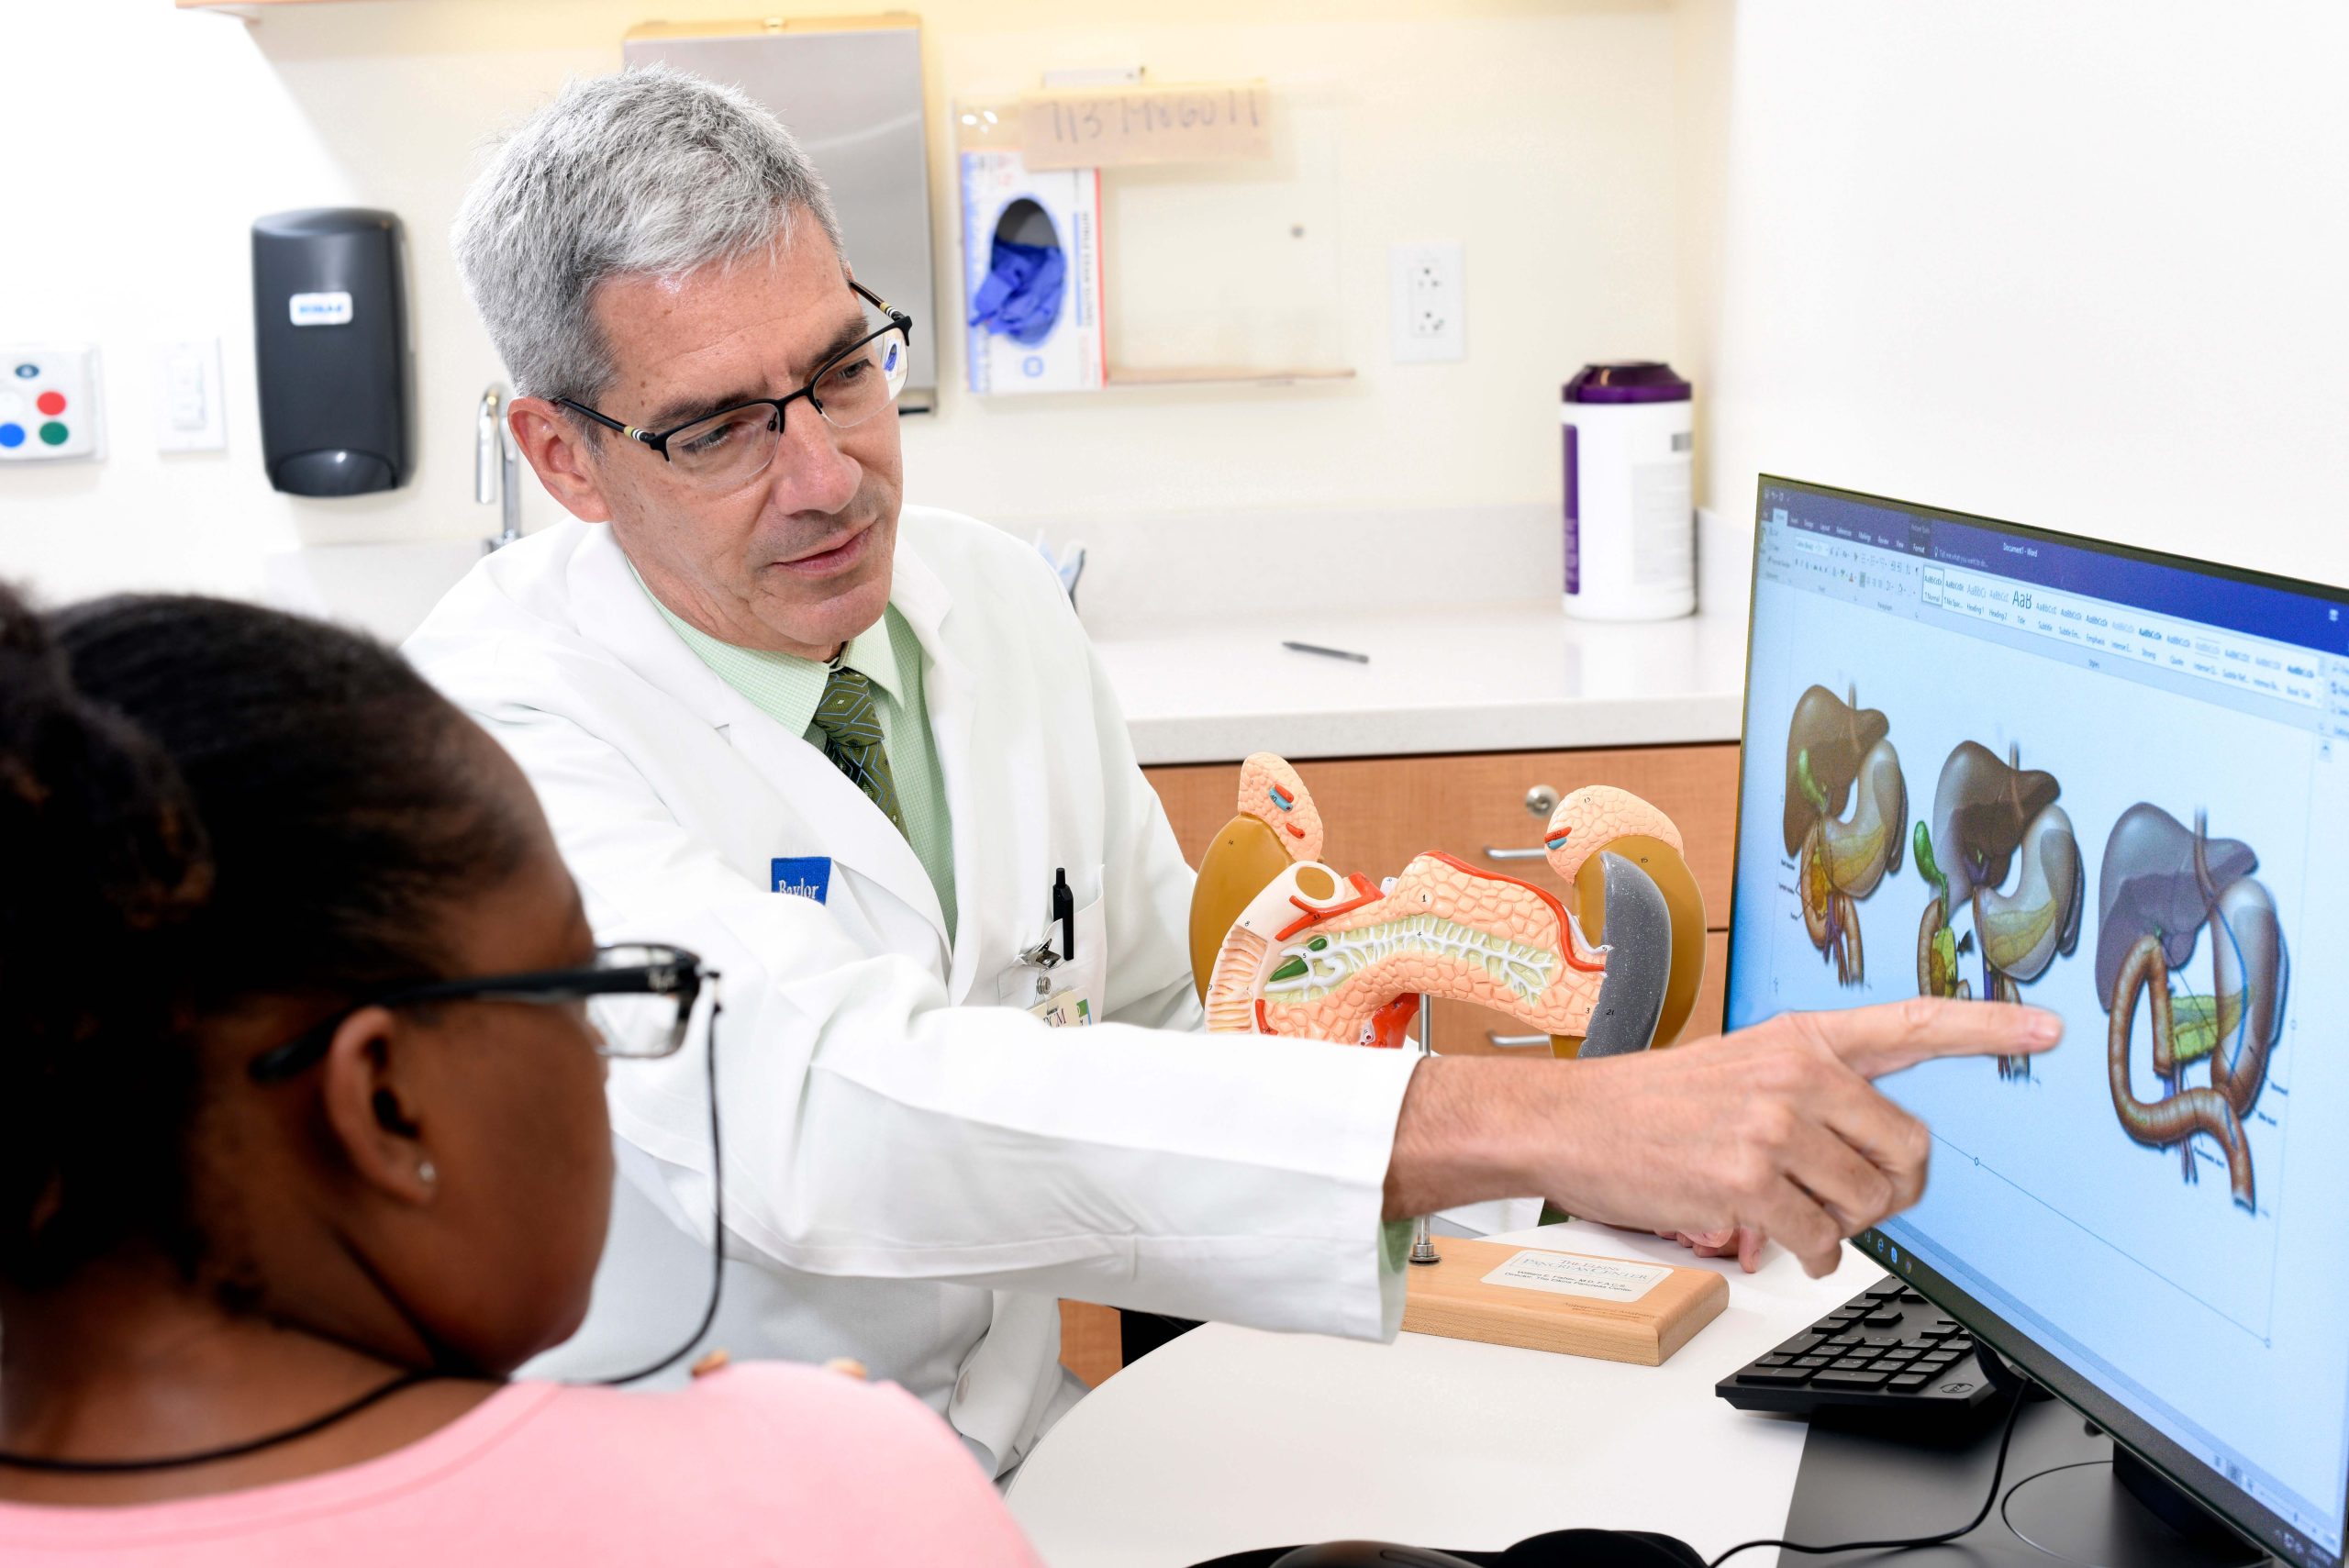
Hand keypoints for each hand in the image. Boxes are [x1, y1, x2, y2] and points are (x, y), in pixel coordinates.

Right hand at [1540, 999, 2059, 1275]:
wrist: (1570, 1122)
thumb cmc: (1652, 1103)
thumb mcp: (1740, 1065)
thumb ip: (1815, 1088)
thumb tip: (1883, 1150)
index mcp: (1801, 1038)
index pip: (1912, 1024)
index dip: (1987, 1029)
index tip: (2047, 1030)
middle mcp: (1796, 1074)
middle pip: (1907, 1152)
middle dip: (1888, 1190)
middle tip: (1848, 1197)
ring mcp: (1773, 1126)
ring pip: (1867, 1204)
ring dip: (1840, 1226)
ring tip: (1792, 1211)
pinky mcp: (1747, 1180)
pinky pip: (1823, 1240)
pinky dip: (1812, 1255)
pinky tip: (1780, 1239)